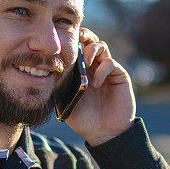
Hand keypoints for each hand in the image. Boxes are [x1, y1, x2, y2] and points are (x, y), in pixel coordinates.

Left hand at [64, 28, 135, 145]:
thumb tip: (50, 70)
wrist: (104, 133)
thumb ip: (60, 86)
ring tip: (86, 63)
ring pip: (102, 47)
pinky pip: (110, 63)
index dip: (72, 39)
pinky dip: (102, 69)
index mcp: (81, 70)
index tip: (62, 38)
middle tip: (76, 38)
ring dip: (92, 50)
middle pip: (91, 40)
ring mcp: (107, 71)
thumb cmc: (85, 120)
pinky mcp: (119, 76)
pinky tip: (95, 84)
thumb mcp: (66, 102)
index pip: (77, 47)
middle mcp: (94, 67)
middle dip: (84, 35)